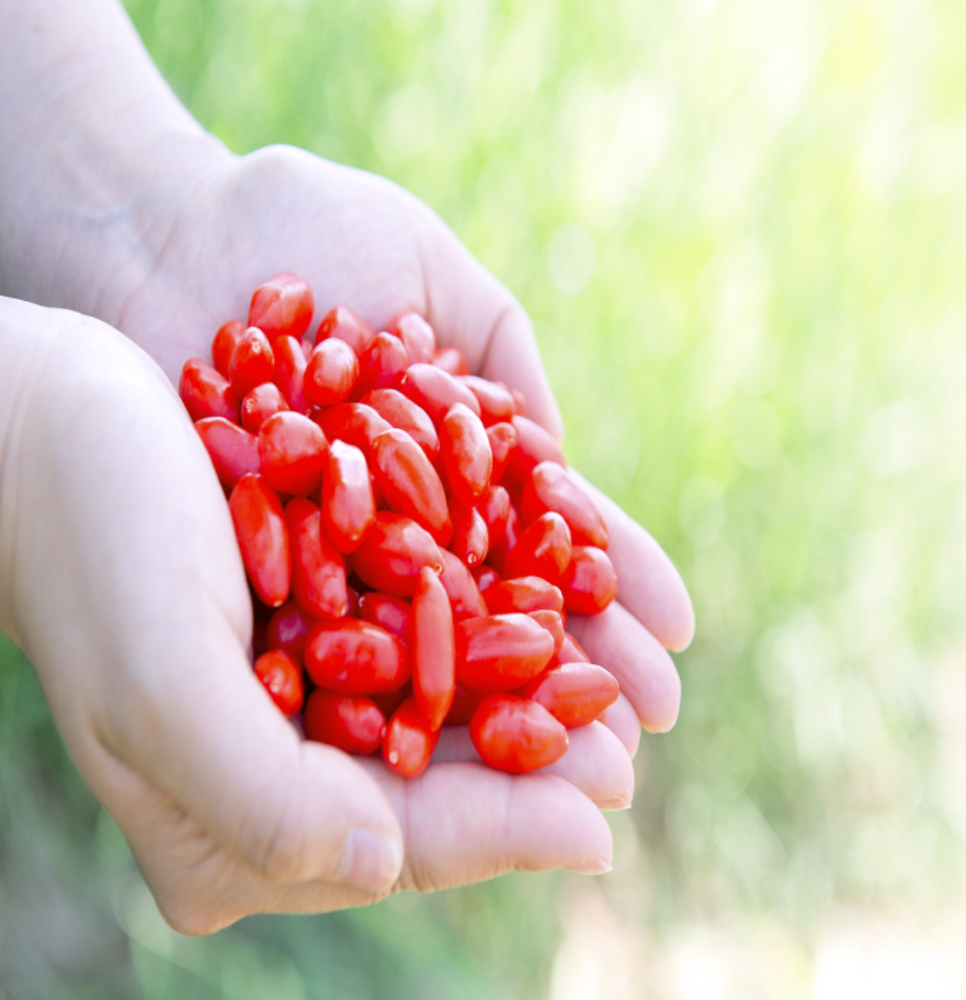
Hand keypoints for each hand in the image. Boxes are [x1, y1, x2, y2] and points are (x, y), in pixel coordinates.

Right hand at [0, 297, 627, 932]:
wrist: (56, 420)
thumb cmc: (93, 540)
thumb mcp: (157, 684)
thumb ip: (261, 800)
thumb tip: (381, 867)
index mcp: (228, 816)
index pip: (391, 845)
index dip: (502, 836)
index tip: (598, 826)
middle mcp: (275, 761)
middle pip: (431, 782)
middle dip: (533, 772)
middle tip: (626, 759)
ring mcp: (302, 686)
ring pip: (442, 708)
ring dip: (531, 702)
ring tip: (618, 701)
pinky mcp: (320, 610)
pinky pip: (423, 631)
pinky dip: (491, 624)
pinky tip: (552, 616)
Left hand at [102, 142, 694, 751]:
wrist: (163, 236)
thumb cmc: (305, 230)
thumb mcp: (434, 270)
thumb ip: (502, 357)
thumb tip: (559, 459)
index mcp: (452, 451)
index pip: (549, 526)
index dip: (614, 576)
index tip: (678, 627)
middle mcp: (399, 516)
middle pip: (503, 599)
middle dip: (579, 661)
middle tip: (649, 725)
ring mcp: (331, 554)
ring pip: (435, 641)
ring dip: (508, 703)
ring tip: (583, 761)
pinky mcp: (258, 576)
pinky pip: (335, 639)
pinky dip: (393, 691)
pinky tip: (454, 745)